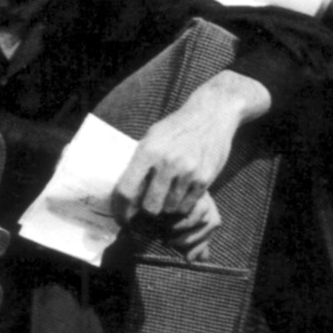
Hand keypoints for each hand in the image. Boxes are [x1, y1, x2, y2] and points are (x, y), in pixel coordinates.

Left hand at [111, 74, 261, 263]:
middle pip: (149, 207)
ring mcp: (188, 172)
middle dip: (145, 214)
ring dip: (165, 210)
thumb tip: (125, 193)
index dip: (120, 209)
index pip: (126, 190)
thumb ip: (139, 163)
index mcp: (147, 151)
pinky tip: (179, 198)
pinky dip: (181, 206)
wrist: (211, 115)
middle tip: (143, 215)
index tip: (121, 217)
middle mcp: (167, 162)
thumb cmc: (176, 128)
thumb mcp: (151, 138)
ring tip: (164, 202)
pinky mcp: (204, 179)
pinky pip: (188, 205)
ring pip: (170, 209)